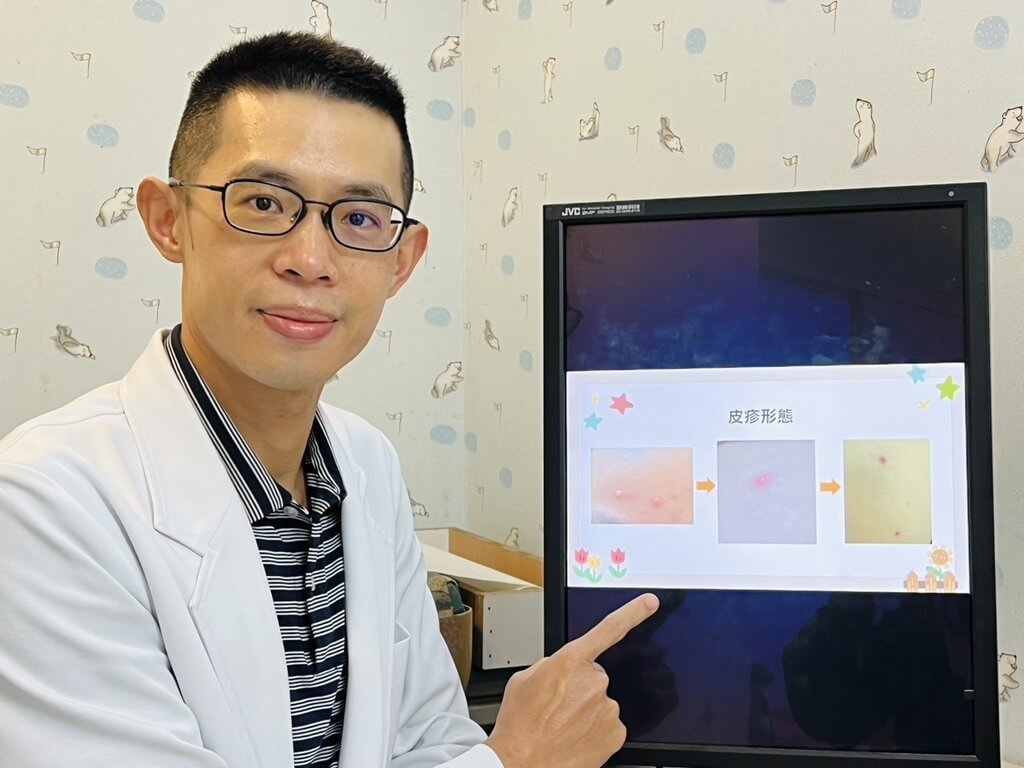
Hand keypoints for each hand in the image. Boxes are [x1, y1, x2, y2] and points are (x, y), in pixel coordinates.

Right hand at [484, 593, 658, 767]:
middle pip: (595, 676)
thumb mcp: (524, 680)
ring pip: (601, 702)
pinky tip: (575, 737)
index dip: (633, 612)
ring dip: (585, 711)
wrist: (521, 763)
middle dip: (580, 687)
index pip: (609, 629)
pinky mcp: (615, 733)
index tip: (651, 602)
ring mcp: (607, 708)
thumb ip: (551, 665)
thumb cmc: (519, 724)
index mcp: (570, 662)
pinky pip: (608, 724)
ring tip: (561, 726)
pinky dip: (594, 730)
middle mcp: (594, 682)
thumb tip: (563, 667)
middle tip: (558, 706)